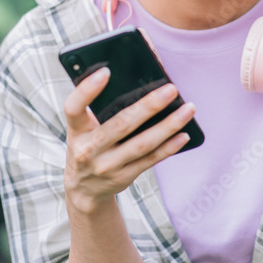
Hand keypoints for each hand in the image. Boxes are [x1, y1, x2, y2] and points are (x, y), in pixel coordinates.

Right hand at [62, 68, 195, 212]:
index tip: (105, 71)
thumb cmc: (87, 147)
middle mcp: (88, 149)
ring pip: (142, 144)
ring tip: (188, 109)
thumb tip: (134, 80)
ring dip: (168, 125)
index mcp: (76, 130)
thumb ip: (97, 109)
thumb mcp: (81, 130)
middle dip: (149, 106)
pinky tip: (184, 134)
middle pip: (120, 125)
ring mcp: (107, 166)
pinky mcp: (124, 176)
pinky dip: (169, 146)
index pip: (74, 108)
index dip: (87, 90)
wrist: (83, 190)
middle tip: (170, 89)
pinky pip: (151, 159)